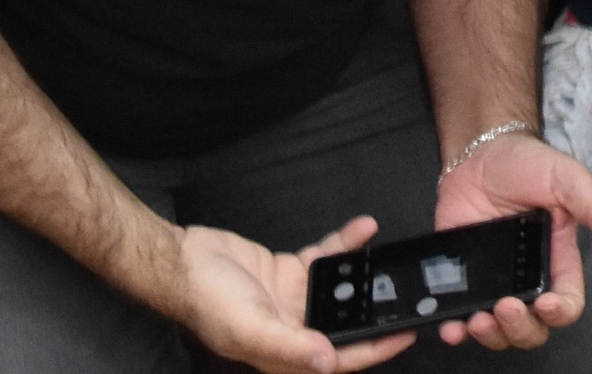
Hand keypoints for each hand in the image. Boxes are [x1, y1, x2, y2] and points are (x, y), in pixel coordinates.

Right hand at [176, 215, 412, 372]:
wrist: (183, 260)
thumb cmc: (207, 300)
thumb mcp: (248, 327)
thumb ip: (288, 346)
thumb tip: (328, 361)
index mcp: (285, 355)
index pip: (339, 358)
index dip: (374, 350)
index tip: (406, 335)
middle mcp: (294, 330)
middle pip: (345, 324)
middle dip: (375, 310)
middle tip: (407, 292)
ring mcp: (293, 300)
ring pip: (339, 289)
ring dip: (362, 273)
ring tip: (387, 258)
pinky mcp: (290, 271)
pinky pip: (325, 259)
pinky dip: (344, 245)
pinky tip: (362, 230)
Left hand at [436, 134, 591, 349]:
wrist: (478, 152)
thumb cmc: (528, 163)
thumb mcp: (565, 178)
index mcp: (557, 260)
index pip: (568, 302)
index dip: (560, 313)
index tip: (546, 303)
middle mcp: (527, 278)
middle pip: (532, 327)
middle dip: (520, 329)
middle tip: (505, 308)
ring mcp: (494, 281)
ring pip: (498, 330)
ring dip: (490, 336)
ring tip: (478, 320)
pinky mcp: (463, 278)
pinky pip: (460, 316)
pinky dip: (454, 330)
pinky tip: (452, 327)